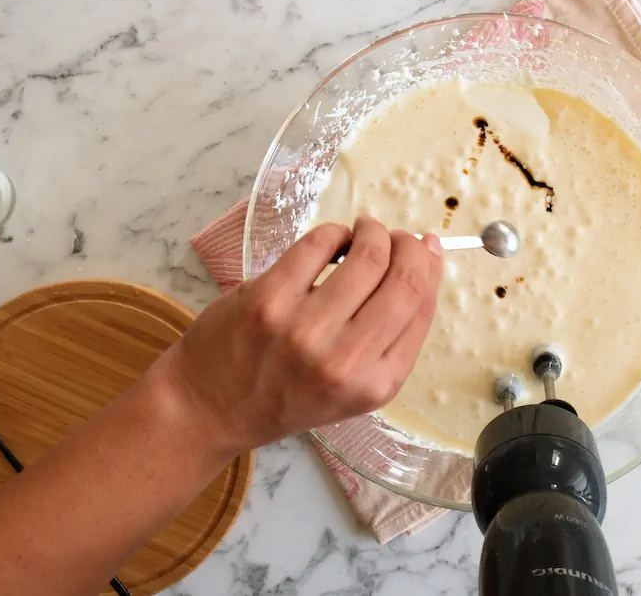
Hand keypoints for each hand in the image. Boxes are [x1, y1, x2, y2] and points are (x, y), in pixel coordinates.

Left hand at [158, 217, 443, 454]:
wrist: (210, 409)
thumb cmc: (285, 395)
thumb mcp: (353, 388)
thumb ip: (388, 337)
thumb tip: (423, 261)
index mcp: (375, 385)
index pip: (421, 307)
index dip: (429, 268)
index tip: (425, 248)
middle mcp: (345, 362)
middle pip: (403, 279)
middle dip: (407, 245)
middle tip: (395, 237)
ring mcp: (305, 330)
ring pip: (366, 256)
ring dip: (371, 232)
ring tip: (364, 232)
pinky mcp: (268, 300)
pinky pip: (318, 244)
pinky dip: (332, 233)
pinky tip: (329, 241)